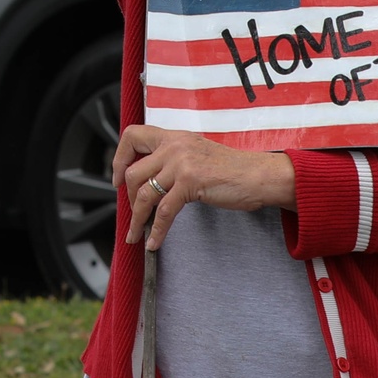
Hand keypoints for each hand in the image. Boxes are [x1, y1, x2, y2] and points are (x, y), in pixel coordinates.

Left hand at [113, 125, 295, 250]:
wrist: (259, 175)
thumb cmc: (232, 170)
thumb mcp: (196, 154)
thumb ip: (173, 160)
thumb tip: (149, 180)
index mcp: (174, 137)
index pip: (132, 135)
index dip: (119, 158)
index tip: (118, 178)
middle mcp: (174, 146)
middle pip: (133, 172)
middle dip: (128, 199)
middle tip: (134, 213)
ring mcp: (182, 163)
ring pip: (144, 194)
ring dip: (137, 219)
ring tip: (136, 235)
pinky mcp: (191, 183)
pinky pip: (164, 211)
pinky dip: (156, 230)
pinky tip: (153, 242)